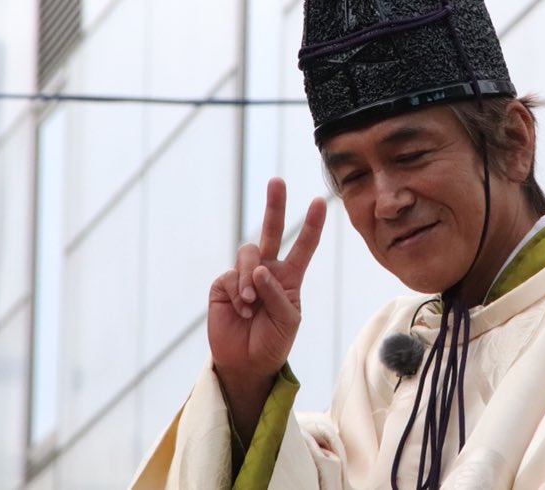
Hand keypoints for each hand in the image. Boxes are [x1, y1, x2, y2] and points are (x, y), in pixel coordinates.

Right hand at [208, 177, 326, 389]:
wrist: (247, 363)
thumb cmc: (274, 341)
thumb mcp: (289, 320)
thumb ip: (279, 294)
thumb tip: (259, 269)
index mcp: (290, 277)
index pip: (304, 246)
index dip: (312, 225)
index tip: (320, 201)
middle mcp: (267, 270)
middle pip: (272, 230)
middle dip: (274, 205)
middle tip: (277, 181)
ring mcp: (244, 275)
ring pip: (248, 252)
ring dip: (250, 276)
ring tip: (251, 303)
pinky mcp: (223, 284)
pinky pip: (231, 275)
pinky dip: (238, 291)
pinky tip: (241, 308)